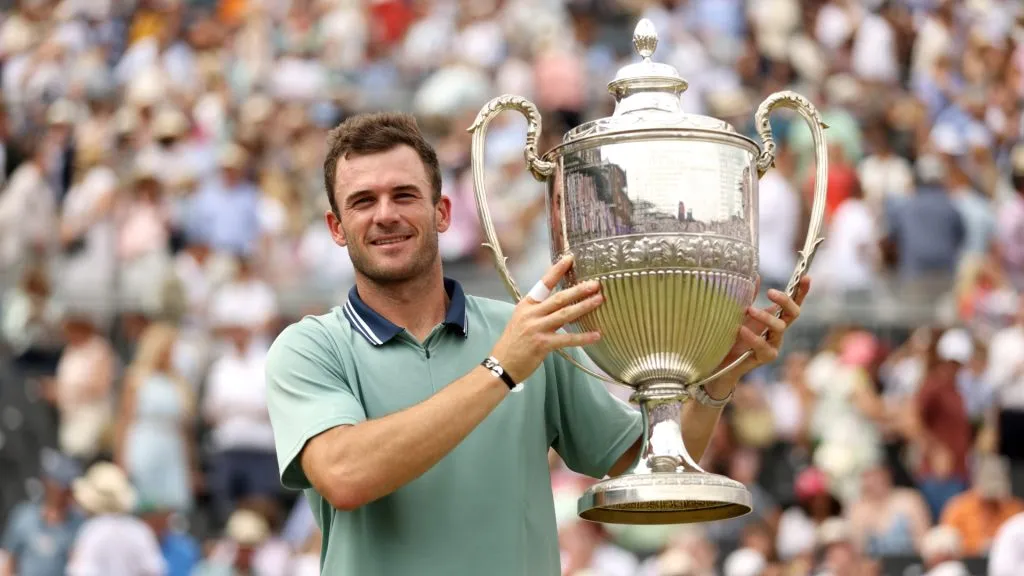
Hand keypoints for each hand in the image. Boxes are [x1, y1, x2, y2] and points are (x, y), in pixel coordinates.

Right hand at [490, 255, 602, 382]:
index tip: (569, 258)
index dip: (556, 270)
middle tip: (595, 284)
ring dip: (584, 307)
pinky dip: (583, 337)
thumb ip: (540, 311)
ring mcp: (537, 328)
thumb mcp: (522, 320)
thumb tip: (562, 303)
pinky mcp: (543, 344)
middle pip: (559, 298)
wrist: (502, 364)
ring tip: (599, 300)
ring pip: (565, 315)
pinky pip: (567, 339)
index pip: (543, 283)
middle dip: (578, 290)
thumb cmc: (514, 342)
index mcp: (526, 305)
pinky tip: (596, 335)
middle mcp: (531, 314)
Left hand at [715, 276, 810, 377]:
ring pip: (780, 327)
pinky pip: (764, 346)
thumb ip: (749, 296)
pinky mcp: (766, 357)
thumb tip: (755, 275)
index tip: (806, 276)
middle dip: (786, 301)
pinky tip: (742, 330)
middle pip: (794, 313)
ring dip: (766, 317)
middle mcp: (777, 330)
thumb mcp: (739, 313)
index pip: (793, 302)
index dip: (802, 290)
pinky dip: (753, 337)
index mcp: (774, 317)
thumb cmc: (731, 335)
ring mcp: (774, 344)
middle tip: (770, 292)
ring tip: (749, 310)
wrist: (719, 361)